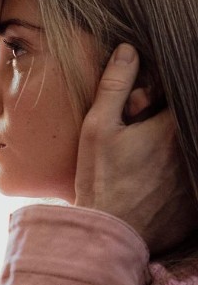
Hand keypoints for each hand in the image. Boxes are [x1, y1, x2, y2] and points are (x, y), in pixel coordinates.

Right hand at [75, 44, 196, 253]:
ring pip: (187, 152)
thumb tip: (128, 50)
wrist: (106, 235)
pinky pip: (190, 179)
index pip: (181, 95)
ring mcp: (196, 179)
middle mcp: (192, 151)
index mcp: (172, 127)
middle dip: (163, 126)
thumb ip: (115, 86)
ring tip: (144, 167)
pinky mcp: (197, 204)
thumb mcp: (97, 128)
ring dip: (169, 154)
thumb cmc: (99, 181)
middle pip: (184, 124)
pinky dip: (176, 180)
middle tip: (141, 140)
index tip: (143, 107)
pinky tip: (153, 186)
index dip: (158, 101)